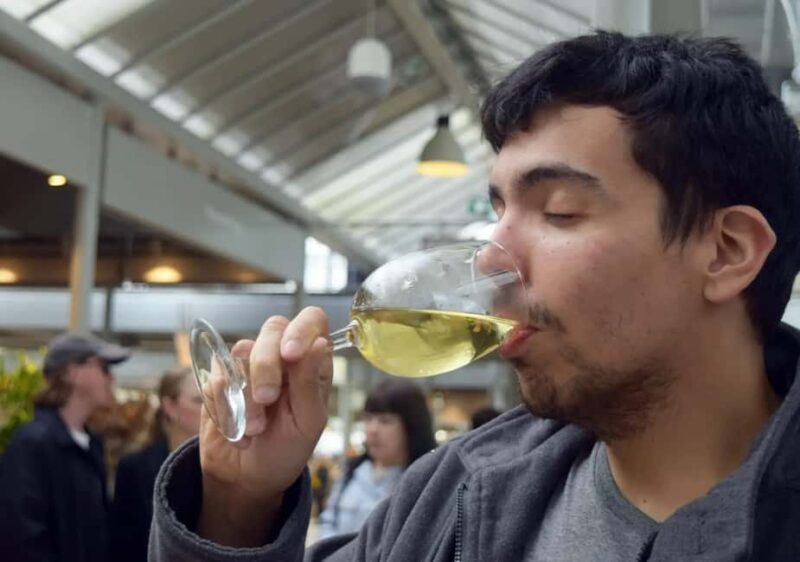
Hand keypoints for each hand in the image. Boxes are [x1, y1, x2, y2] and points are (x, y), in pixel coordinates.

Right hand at [198, 307, 332, 545]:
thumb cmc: (287, 449)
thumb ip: (310, 382)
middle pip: (273, 328)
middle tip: (267, 400)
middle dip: (267, 366)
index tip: (291, 354)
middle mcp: (282, 355)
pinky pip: (217, 375)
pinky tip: (237, 429)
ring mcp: (249, 364)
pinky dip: (226, 407)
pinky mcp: (220, 378)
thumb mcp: (308, 422)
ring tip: (255, 429)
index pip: (312, 320)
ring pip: (241, 353)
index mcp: (311, 362)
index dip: (301, 329)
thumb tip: (320, 342)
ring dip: (246, 399)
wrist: (246, 478)